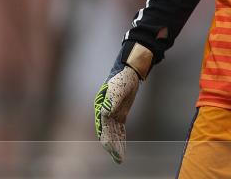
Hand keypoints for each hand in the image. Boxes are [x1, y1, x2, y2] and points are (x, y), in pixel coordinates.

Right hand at [94, 42, 152, 163]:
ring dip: (116, 145)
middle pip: (107, 132)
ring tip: (120, 159)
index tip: (109, 148)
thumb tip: (105, 112)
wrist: (129, 70)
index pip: (102, 125)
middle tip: (117, 158)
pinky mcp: (120, 114)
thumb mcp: (118, 87)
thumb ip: (112, 100)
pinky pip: (119, 129)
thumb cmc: (123, 77)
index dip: (105, 137)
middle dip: (111, 146)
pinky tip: (122, 148)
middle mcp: (104, 111)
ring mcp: (112, 113)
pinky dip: (120, 139)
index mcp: (101, 105)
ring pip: (113, 133)